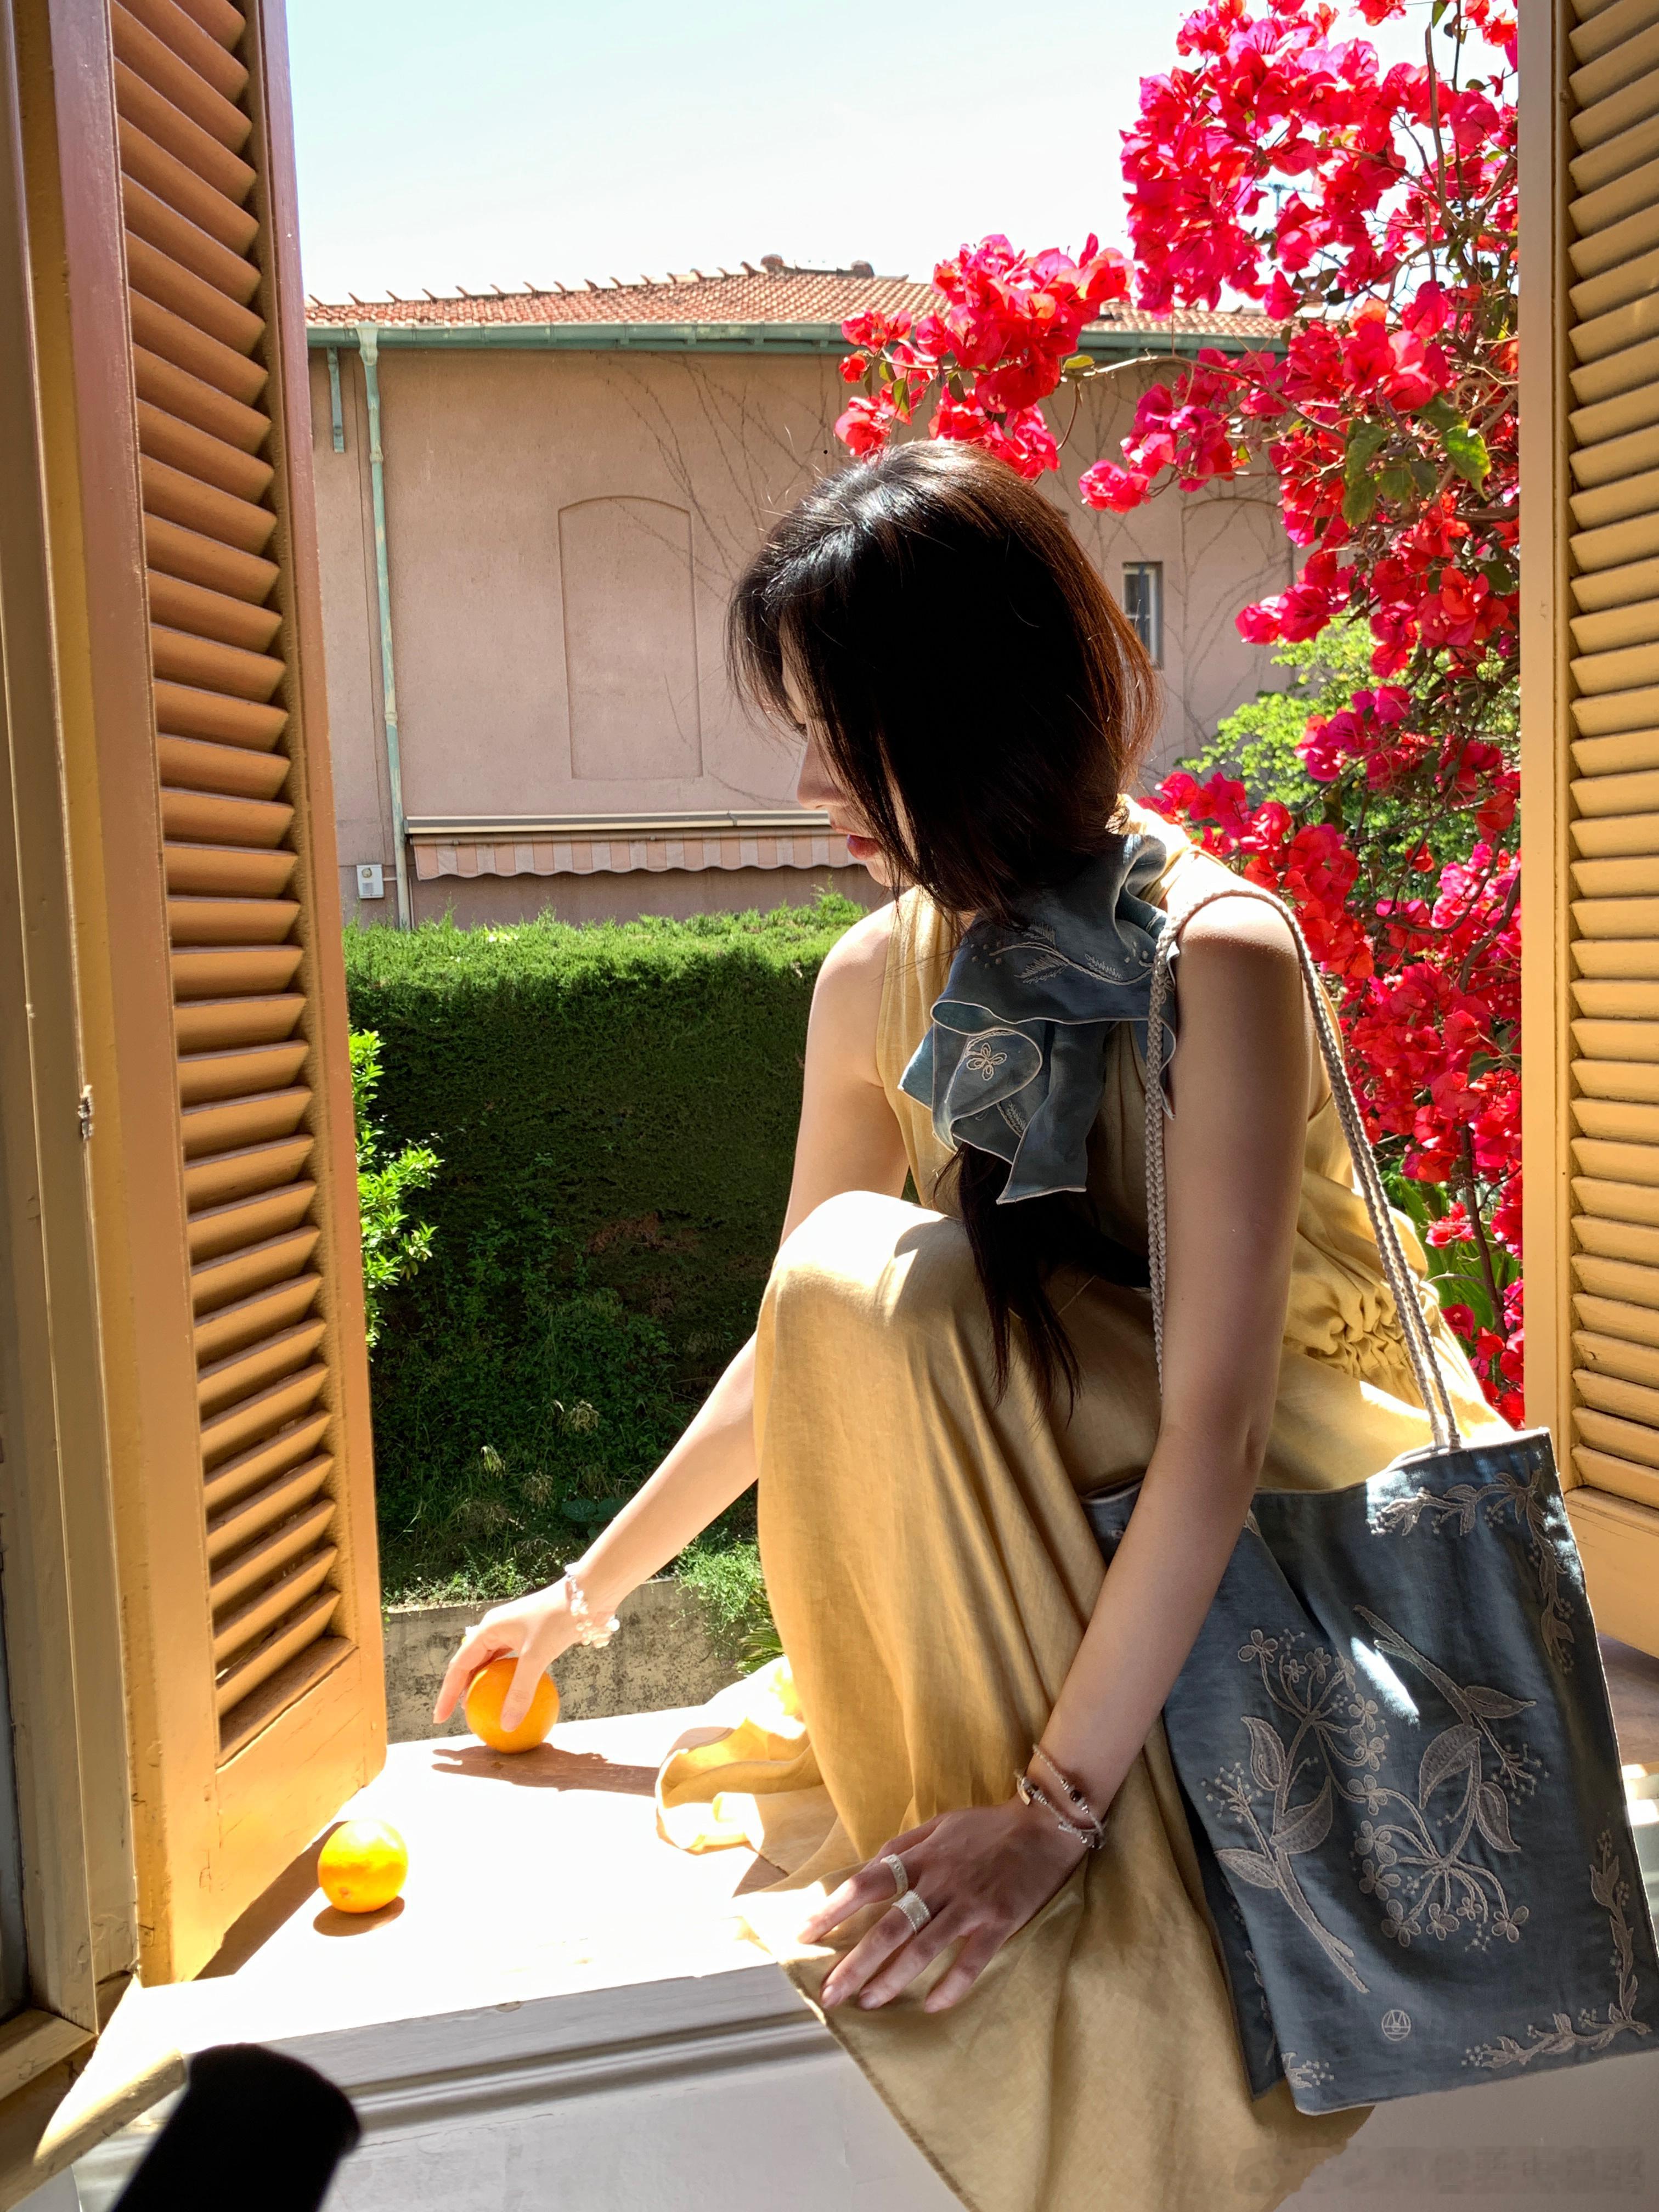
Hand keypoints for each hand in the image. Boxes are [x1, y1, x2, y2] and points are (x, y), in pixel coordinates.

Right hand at [432, 1578, 579, 1730]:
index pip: (459, 1667)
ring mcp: (511, 1631)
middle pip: (470, 1664)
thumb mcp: (537, 1658)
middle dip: (462, 1690)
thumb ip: (520, 1692)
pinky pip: (509, 1662)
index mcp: (488, 1630)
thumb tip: (506, 1725)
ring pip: (489, 1663)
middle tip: (460, 1718)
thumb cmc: (557, 1620)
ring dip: (484, 1685)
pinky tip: (513, 1695)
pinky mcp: (528, 1635)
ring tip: (482, 1709)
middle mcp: (495, 1629)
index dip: (447, 1694)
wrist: (587, 1594)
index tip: (439, 1719)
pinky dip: (506, 1679)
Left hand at [799, 1795, 1088, 2014]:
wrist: (1045, 1826)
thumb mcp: (941, 1824)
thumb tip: (872, 1867)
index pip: (866, 1884)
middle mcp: (940, 1881)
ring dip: (893, 1978)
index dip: (833, 1909)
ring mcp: (969, 1903)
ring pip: (923, 1947)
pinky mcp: (999, 1921)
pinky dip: (951, 1985)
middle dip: (856, 1962)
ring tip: (870, 2003)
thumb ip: (905, 1845)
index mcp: (922, 1857)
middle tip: (831, 1993)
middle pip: (889, 1926)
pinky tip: (933, 2005)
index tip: (805, 1934)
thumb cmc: (990, 1826)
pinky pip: (971, 1960)